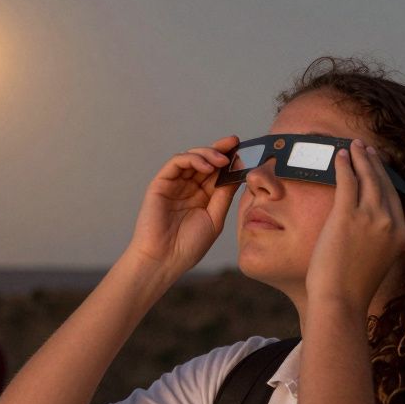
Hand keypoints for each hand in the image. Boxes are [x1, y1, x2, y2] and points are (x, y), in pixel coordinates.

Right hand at [126, 136, 240, 275]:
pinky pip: (176, 162)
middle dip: (220, 149)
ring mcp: (174, 184)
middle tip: (234, 143)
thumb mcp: (215, 218)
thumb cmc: (188, 246)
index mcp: (202, 197)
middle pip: (205, 160)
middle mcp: (188, 188)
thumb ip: (224, 194)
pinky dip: (192, 159)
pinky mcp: (160, 183)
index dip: (229, 158)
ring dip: (207, 154)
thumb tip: (238, 172)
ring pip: (191, 157)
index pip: (217, 171)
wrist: (165, 259)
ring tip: (221, 160)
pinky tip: (206, 166)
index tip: (243, 149)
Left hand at [305, 140, 404, 312]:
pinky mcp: (347, 215)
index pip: (395, 197)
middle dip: (375, 163)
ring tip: (354, 146)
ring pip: (368, 178)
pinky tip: (339, 156)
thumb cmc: (350, 287)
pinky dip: (344, 165)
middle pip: (384, 183)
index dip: (386, 178)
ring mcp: (370, 218)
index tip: (379, 166)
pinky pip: (347, 181)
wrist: (340, 300)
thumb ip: (378, 241)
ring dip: (361, 158)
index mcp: (400, 234)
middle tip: (367, 149)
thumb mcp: (376, 261)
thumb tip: (367, 229)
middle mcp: (390, 222)